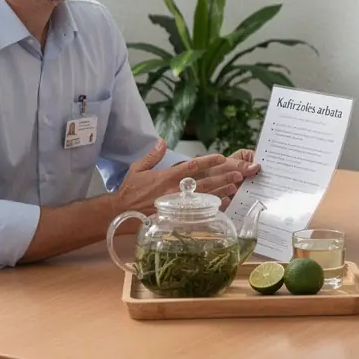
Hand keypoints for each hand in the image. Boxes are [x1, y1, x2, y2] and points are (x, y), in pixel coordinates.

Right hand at [119, 141, 254, 214]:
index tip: (221, 157)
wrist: (120, 213)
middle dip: (222, 178)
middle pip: (203, 183)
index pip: (191, 166)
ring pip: (203, 197)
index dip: (208, 161)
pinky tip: (222, 205)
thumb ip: (152, 155)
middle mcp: (174, 190)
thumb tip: (162, 141)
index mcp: (167, 177)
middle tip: (238, 174)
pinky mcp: (176, 217)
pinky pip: (197, 212)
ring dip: (220, 191)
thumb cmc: (130, 191)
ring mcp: (177, 205)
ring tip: (234, 187)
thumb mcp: (138, 169)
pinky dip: (211, 208)